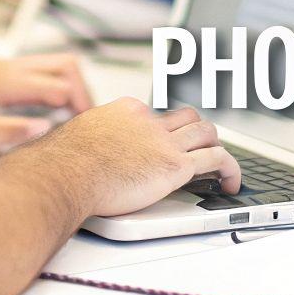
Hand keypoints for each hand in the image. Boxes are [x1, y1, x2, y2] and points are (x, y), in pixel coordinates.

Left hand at [0, 53, 92, 152]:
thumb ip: (3, 131)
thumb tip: (44, 129)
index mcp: (0, 79)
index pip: (59, 83)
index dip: (82, 106)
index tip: (92, 130)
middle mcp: (1, 68)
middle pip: (63, 64)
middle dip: (83, 91)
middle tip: (89, 123)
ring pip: (49, 65)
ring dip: (68, 87)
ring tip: (74, 118)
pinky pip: (32, 73)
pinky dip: (50, 87)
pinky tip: (44, 112)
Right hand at [0, 97, 240, 217]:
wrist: (63, 174)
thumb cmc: (62, 164)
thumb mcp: (76, 141)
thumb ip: (89, 143)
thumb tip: (78, 156)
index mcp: (125, 111)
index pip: (154, 114)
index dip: (164, 129)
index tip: (165, 141)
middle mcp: (148, 120)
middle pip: (186, 117)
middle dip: (196, 131)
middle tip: (199, 147)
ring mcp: (163, 141)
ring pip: (206, 132)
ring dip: (216, 146)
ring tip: (220, 164)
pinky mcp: (175, 165)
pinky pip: (216, 160)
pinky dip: (230, 168)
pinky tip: (231, 182)